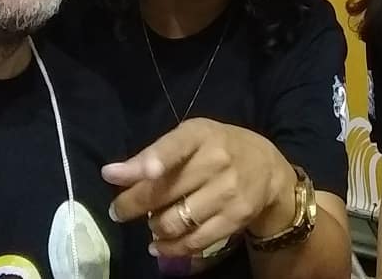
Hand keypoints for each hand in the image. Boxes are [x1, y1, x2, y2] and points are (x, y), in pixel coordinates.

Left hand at [102, 118, 298, 258]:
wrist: (268, 168)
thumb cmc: (219, 147)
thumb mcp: (193, 137)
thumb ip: (156, 153)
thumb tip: (112, 173)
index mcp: (201, 134)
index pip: (173, 146)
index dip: (148, 161)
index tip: (115, 174)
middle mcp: (217, 159)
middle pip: (164, 190)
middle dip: (131, 204)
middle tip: (118, 211)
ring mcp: (228, 190)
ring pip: (175, 220)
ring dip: (154, 227)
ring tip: (151, 224)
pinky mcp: (236, 217)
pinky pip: (193, 241)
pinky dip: (170, 247)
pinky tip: (159, 244)